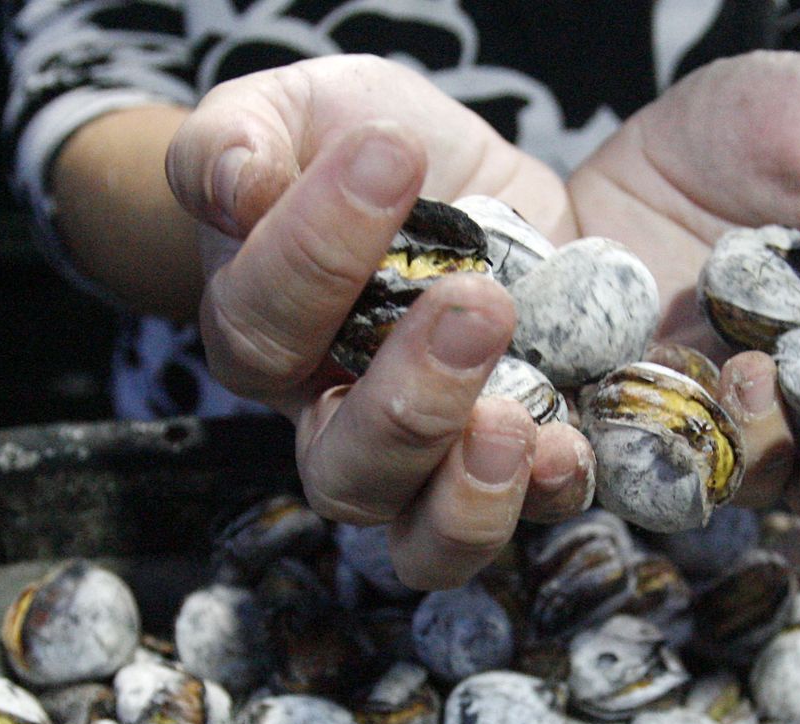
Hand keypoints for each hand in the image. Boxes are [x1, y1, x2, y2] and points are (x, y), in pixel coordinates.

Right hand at [166, 56, 594, 588]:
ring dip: (464, 491)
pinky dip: (546, 494)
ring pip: (419, 538)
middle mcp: (341, 421)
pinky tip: (568, 445)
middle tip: (477, 305)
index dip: (314, 251)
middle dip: (407, 399)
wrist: (479, 180)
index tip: (393, 155)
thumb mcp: (308, 109)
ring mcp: (434, 462)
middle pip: (341, 468)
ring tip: (514, 421)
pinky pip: (524, 521)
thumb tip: (230, 183)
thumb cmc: (371, 145)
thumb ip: (243, 135)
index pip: (262, 325)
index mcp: (269, 334)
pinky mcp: (523, 463)